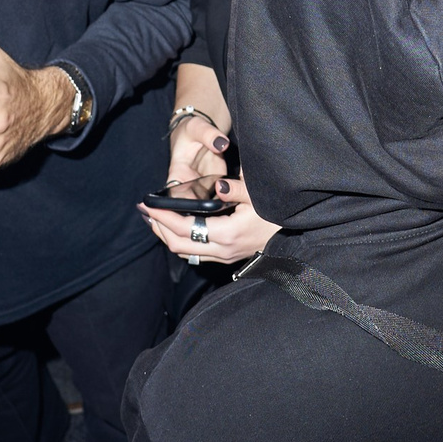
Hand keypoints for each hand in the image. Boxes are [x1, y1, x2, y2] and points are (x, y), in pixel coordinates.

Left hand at [141, 112, 280, 264]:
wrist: (297, 234)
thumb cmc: (279, 213)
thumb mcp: (261, 196)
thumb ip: (238, 188)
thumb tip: (218, 184)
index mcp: (227, 233)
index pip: (184, 227)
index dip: (163, 216)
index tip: (147, 204)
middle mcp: (222, 250)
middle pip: (178, 244)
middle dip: (158, 228)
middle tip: (145, 211)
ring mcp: (224, 256)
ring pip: (185, 252)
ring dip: (167, 236)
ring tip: (155, 219)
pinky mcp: (227, 257)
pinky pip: (196, 253)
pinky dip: (181, 241)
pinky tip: (177, 228)